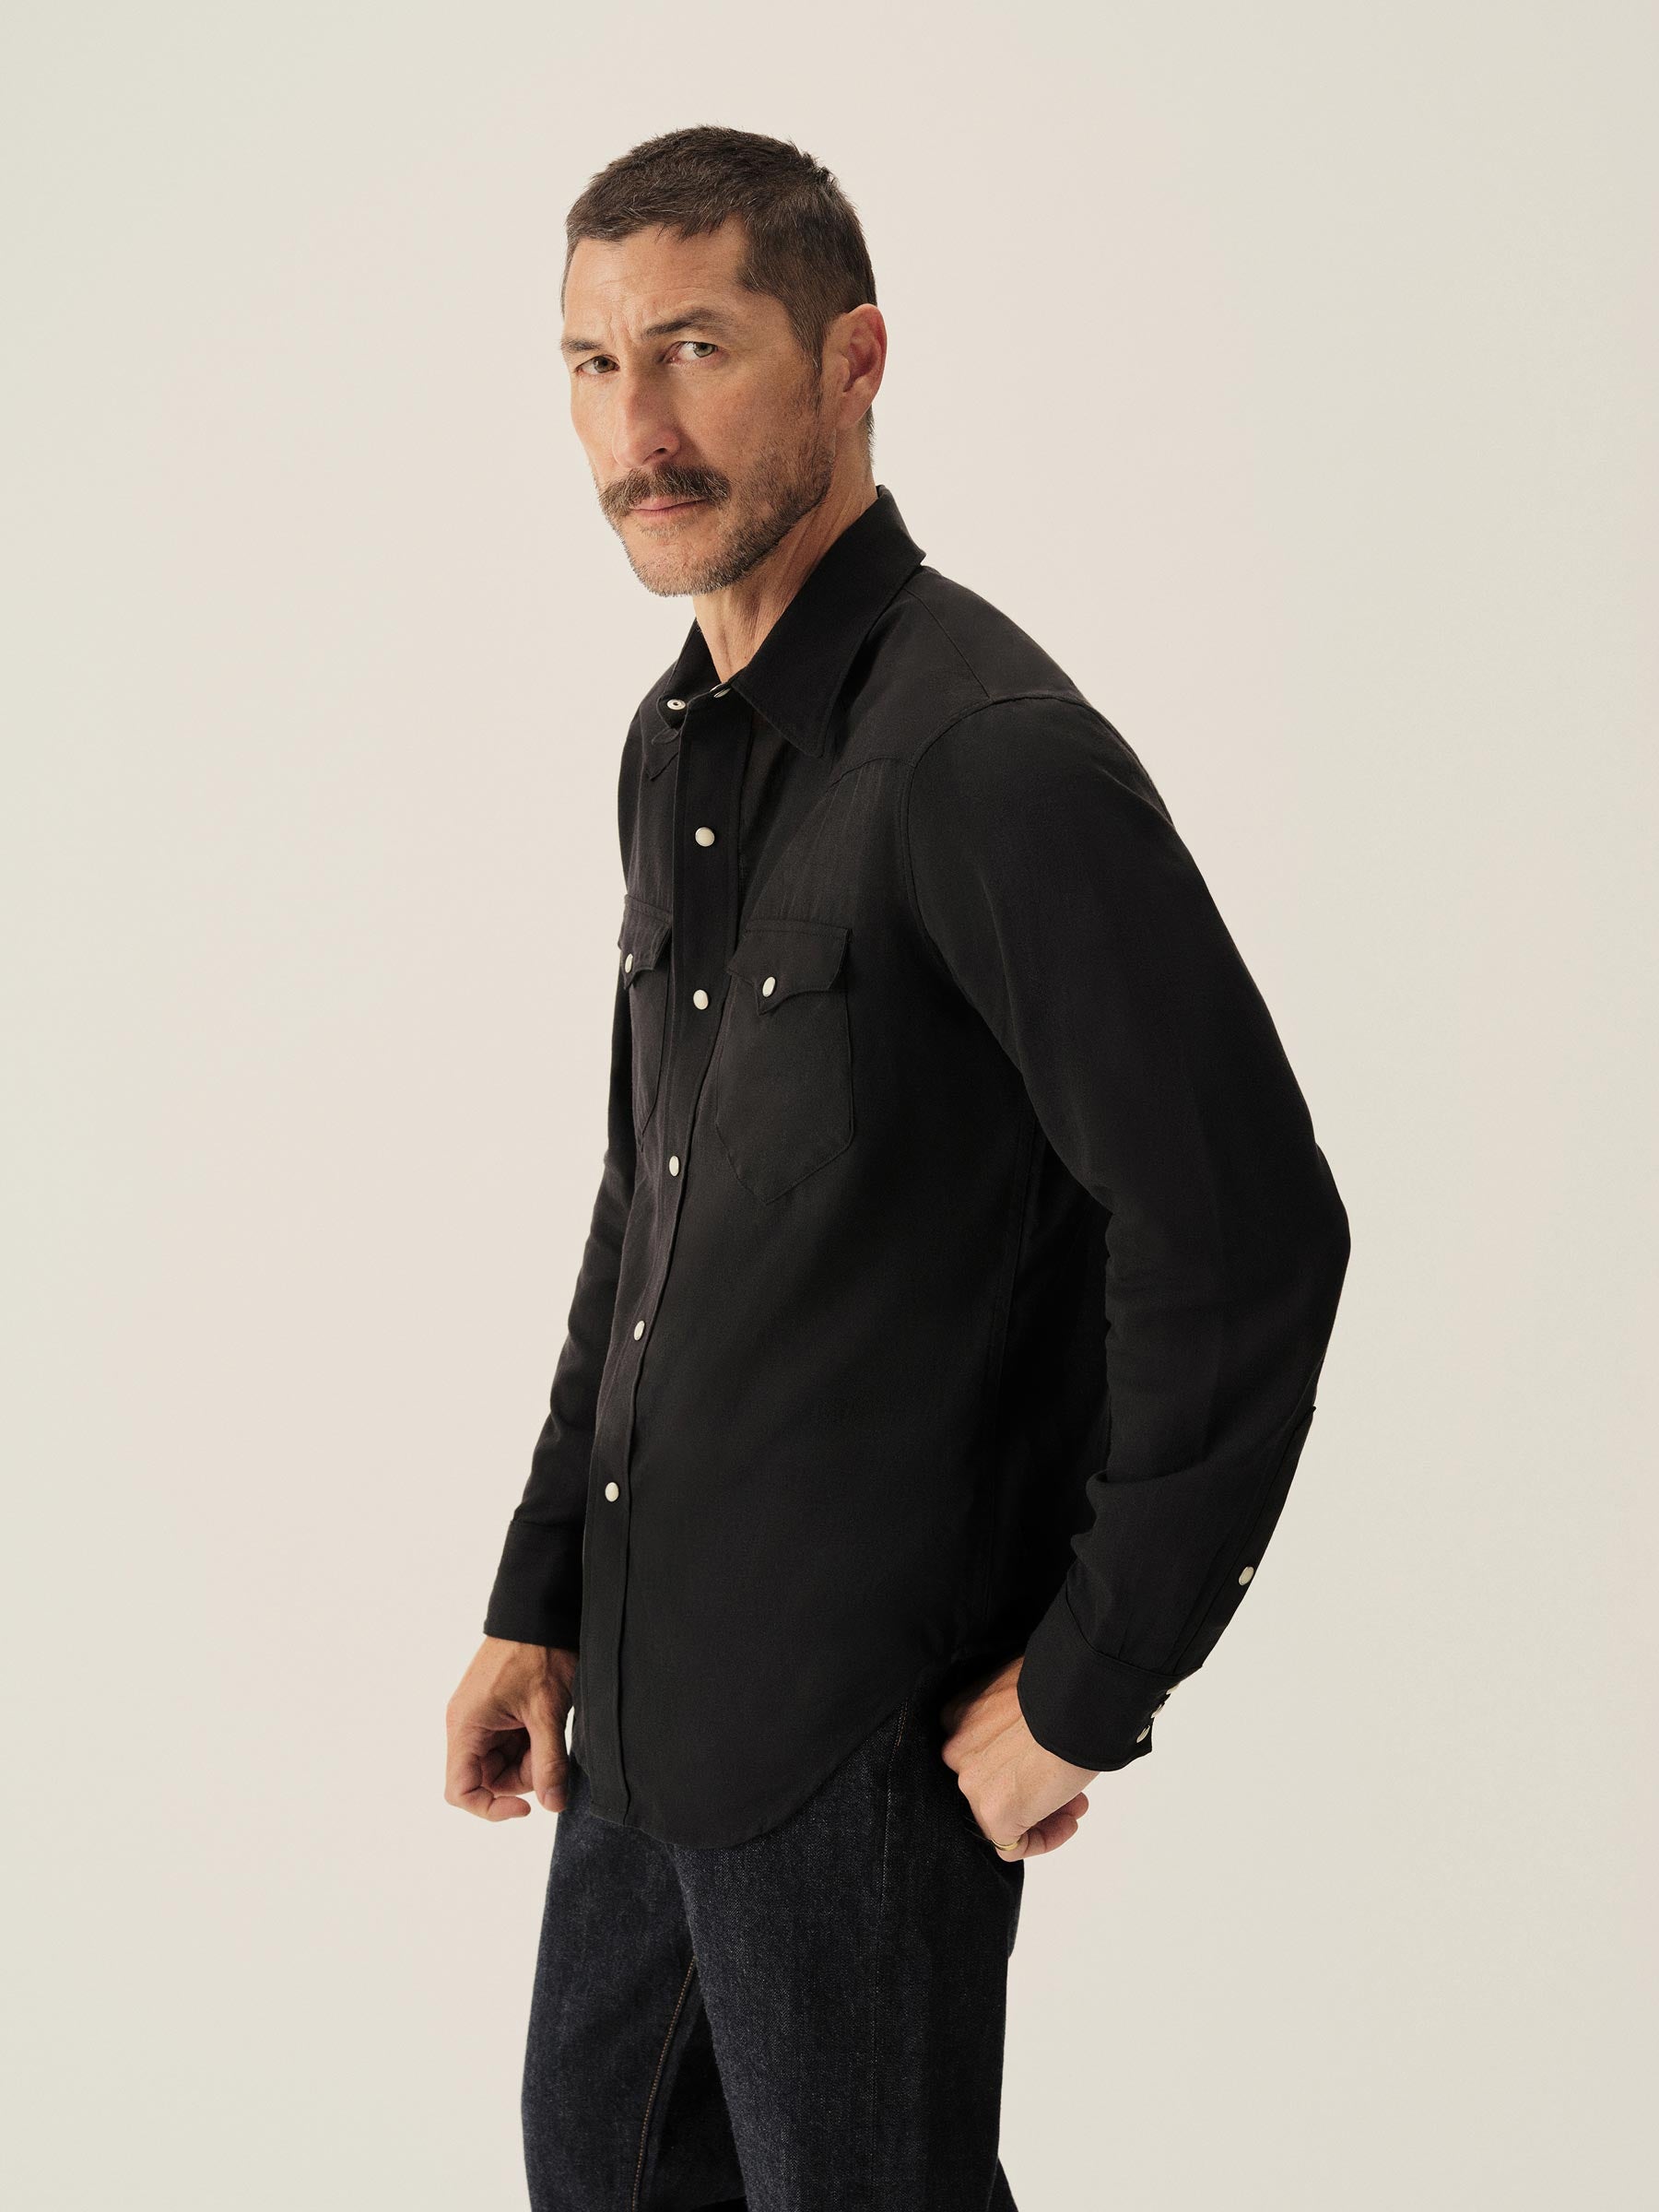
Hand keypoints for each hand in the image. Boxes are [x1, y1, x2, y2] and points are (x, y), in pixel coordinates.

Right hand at [445, 1637, 576, 1821]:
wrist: (540, 1610)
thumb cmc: (537, 1653)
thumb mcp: (547, 1711)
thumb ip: (549, 1762)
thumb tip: (553, 1805)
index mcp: (465, 1727)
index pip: (460, 1791)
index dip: (491, 1807)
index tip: (528, 1805)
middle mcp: (466, 1725)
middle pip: (487, 1778)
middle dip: (522, 1777)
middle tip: (550, 1752)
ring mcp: (481, 1717)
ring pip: (502, 1762)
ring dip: (529, 1758)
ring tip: (550, 1729)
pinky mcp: (496, 1710)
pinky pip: (509, 1743)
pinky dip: (530, 1743)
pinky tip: (546, 1722)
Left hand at [938, 1653, 1098, 1859]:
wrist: (1073, 1700)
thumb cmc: (1060, 1687)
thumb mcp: (1024, 1696)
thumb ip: (1014, 1720)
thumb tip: (1034, 1741)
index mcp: (958, 1716)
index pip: (982, 1754)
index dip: (1018, 1761)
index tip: (1048, 1758)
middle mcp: (955, 1751)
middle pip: (992, 1784)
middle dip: (1031, 1786)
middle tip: (1066, 1784)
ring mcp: (972, 1783)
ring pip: (1000, 1813)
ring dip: (1042, 1811)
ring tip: (1076, 1803)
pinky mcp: (994, 1814)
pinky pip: (1011, 1845)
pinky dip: (1043, 1839)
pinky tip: (1070, 1822)